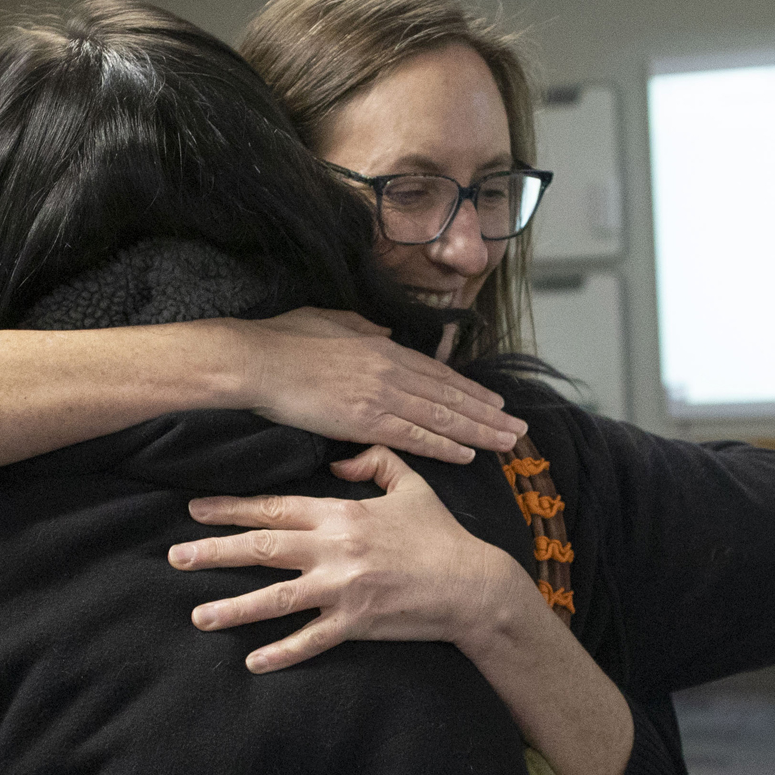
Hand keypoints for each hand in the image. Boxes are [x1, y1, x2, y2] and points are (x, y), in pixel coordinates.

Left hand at [168, 445, 535, 672]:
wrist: (474, 585)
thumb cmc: (441, 535)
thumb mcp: (411, 486)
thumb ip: (374, 461)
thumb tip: (337, 458)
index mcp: (341, 514)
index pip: (275, 509)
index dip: (231, 508)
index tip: (195, 510)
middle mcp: (335, 549)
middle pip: (262, 549)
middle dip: (214, 552)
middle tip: (175, 557)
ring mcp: (343, 589)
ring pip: (276, 598)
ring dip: (233, 608)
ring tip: (198, 616)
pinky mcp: (357, 622)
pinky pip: (311, 640)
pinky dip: (282, 653)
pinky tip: (253, 662)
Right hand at [233, 308, 522, 464]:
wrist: (256, 360)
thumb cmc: (283, 340)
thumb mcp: (331, 320)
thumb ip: (362, 329)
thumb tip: (385, 334)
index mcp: (383, 347)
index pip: (438, 373)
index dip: (470, 389)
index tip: (494, 401)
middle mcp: (391, 371)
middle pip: (450, 396)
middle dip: (488, 413)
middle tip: (518, 427)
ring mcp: (381, 396)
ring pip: (442, 417)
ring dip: (479, 431)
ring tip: (507, 442)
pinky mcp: (365, 420)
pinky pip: (416, 437)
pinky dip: (446, 446)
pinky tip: (469, 454)